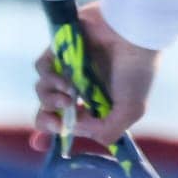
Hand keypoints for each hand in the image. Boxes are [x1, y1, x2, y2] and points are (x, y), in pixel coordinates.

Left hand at [30, 0, 160, 151]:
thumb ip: (106, 131)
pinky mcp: (60, 49)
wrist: (134, 33)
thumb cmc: (136, 71)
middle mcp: (80, 87)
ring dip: (51, 100)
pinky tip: (66, 79)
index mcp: (96, 103)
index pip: (68, 123)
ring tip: (69, 97)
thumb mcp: (130, 111)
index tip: (40, 145)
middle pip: (48, 110)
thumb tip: (75, 127)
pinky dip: (49, 77)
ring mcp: (68, 68)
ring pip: (43, 91)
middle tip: (56, 123)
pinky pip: (41, 68)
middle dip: (46, 122)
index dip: (51, 134)